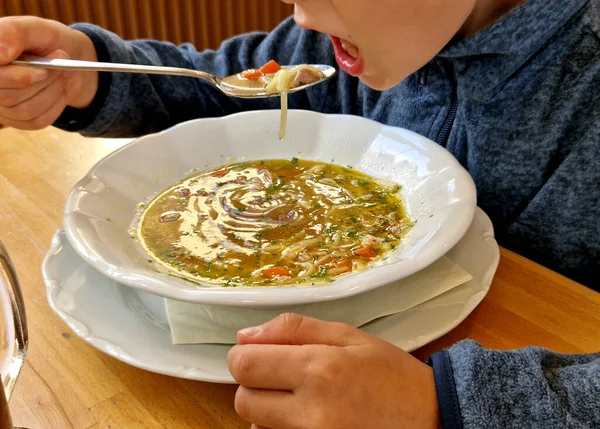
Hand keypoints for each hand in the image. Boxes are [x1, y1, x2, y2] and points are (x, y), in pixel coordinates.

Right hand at [0, 16, 98, 129]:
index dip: (17, 78)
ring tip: (63, 74)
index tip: (43, 70)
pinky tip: (60, 90)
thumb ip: (14, 33)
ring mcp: (0, 104)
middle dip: (42, 81)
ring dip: (52, 92)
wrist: (68, 58)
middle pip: (7, 97)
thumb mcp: (34, 28)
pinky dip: (55, 106)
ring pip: (24, 111)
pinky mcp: (17, 119)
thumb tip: (0, 54)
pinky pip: (36, 121)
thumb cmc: (46, 40)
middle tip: (62, 63)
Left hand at [227, 313, 440, 428]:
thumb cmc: (391, 374)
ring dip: (267, 409)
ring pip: (256, 425)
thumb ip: (294, 329)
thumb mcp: (349, 336)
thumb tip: (245, 335)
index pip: (245, 366)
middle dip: (254, 383)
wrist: (431, 418)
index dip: (244, 356)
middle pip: (243, 400)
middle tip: (282, 374)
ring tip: (301, 397)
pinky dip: (282, 427)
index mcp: (319, 368)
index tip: (259, 353)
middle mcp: (311, 412)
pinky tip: (309, 416)